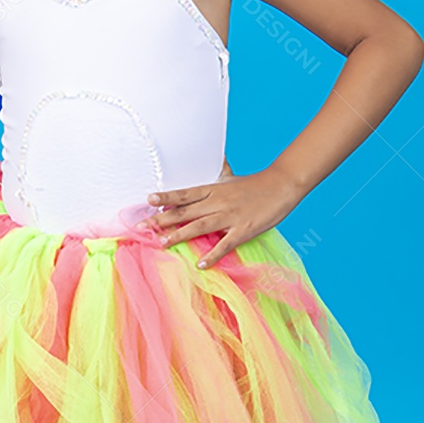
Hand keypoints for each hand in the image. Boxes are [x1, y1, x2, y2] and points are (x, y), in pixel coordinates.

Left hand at [138, 165, 304, 269]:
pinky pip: (225, 243)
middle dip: (162, 219)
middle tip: (141, 227)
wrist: (282, 184)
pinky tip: (201, 264)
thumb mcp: (231, 177)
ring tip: (161, 243)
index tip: (147, 200)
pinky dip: (213, 254)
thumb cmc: (256, 183)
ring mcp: (230, 216)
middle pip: (185, 211)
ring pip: (199, 226)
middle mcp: (217, 201)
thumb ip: (218, 172)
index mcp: (213, 188)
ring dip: (179, 235)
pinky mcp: (244, 229)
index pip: (184, 193)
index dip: (166, 196)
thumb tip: (212, 159)